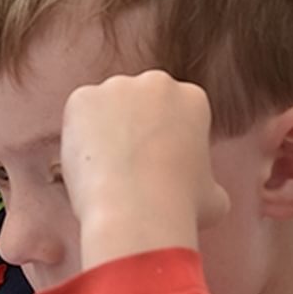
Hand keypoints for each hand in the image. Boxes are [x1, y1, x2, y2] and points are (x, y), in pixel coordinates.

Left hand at [61, 70, 230, 266]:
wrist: (136, 211)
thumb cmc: (179, 208)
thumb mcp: (214, 198)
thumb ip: (208, 183)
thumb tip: (207, 193)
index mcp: (193, 98)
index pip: (175, 109)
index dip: (165, 136)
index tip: (158, 160)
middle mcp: (156, 83)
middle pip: (140, 100)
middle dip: (135, 124)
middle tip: (128, 162)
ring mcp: (116, 87)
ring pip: (107, 106)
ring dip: (106, 128)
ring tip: (106, 168)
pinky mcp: (82, 98)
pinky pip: (79, 114)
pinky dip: (78, 135)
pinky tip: (87, 162)